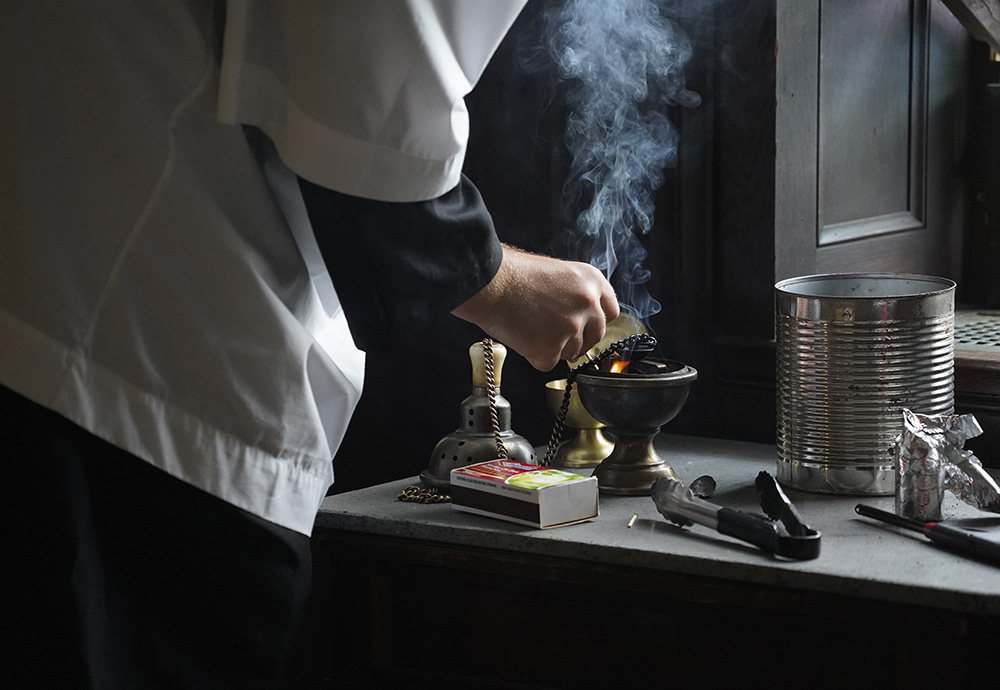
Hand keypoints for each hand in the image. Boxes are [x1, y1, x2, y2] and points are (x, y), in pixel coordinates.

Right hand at [452, 245, 618, 370]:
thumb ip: (576, 293)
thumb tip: (580, 315)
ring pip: (572, 352)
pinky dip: (535, 356)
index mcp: (591, 281)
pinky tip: (522, 337)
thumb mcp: (558, 272)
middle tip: (553, 332)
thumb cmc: (514, 274)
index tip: (584, 325)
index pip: (610, 311)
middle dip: (577, 339)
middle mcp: (588, 304)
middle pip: (595, 336)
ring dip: (554, 348)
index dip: (594, 321)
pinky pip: (549, 363)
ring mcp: (572, 328)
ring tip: (531, 328)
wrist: (490, 283)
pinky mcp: (552, 348)